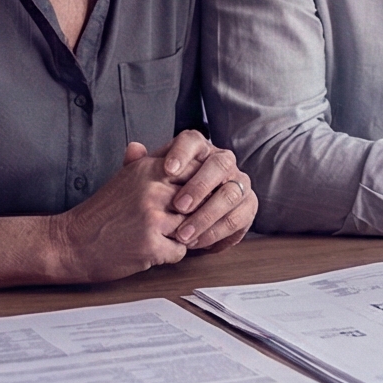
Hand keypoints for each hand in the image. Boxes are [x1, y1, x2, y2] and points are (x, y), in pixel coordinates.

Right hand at [46, 144, 189, 282]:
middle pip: (198, 201)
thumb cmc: (98, 214)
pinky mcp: (152, 245)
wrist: (71, 243)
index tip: (184, 200)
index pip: (195, 171)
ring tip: (158, 236)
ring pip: (192, 226)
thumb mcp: (123, 179)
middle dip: (190, 214)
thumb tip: (148, 145)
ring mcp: (153, 217)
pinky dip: (169, 255)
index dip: (195, 188)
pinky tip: (151, 250)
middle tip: (171, 223)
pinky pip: (180, 251)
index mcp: (148, 169)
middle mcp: (153, 189)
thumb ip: (143, 162)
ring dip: (180, 235)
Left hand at [151, 130, 257, 249]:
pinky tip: (197, 241)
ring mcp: (239, 183)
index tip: (167, 170)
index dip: (182, 153)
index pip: (194, 141)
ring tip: (183, 233)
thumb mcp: (152, 183)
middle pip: (218, 165)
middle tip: (178, 206)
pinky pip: (237, 218)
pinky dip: (216, 232)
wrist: (192, 223)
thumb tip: (133, 149)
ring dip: (206, 215)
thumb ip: (140, 166)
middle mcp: (224, 162)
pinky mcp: (249, 206)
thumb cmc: (169, 198)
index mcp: (200, 149)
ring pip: (229, 194)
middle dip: (199, 186)